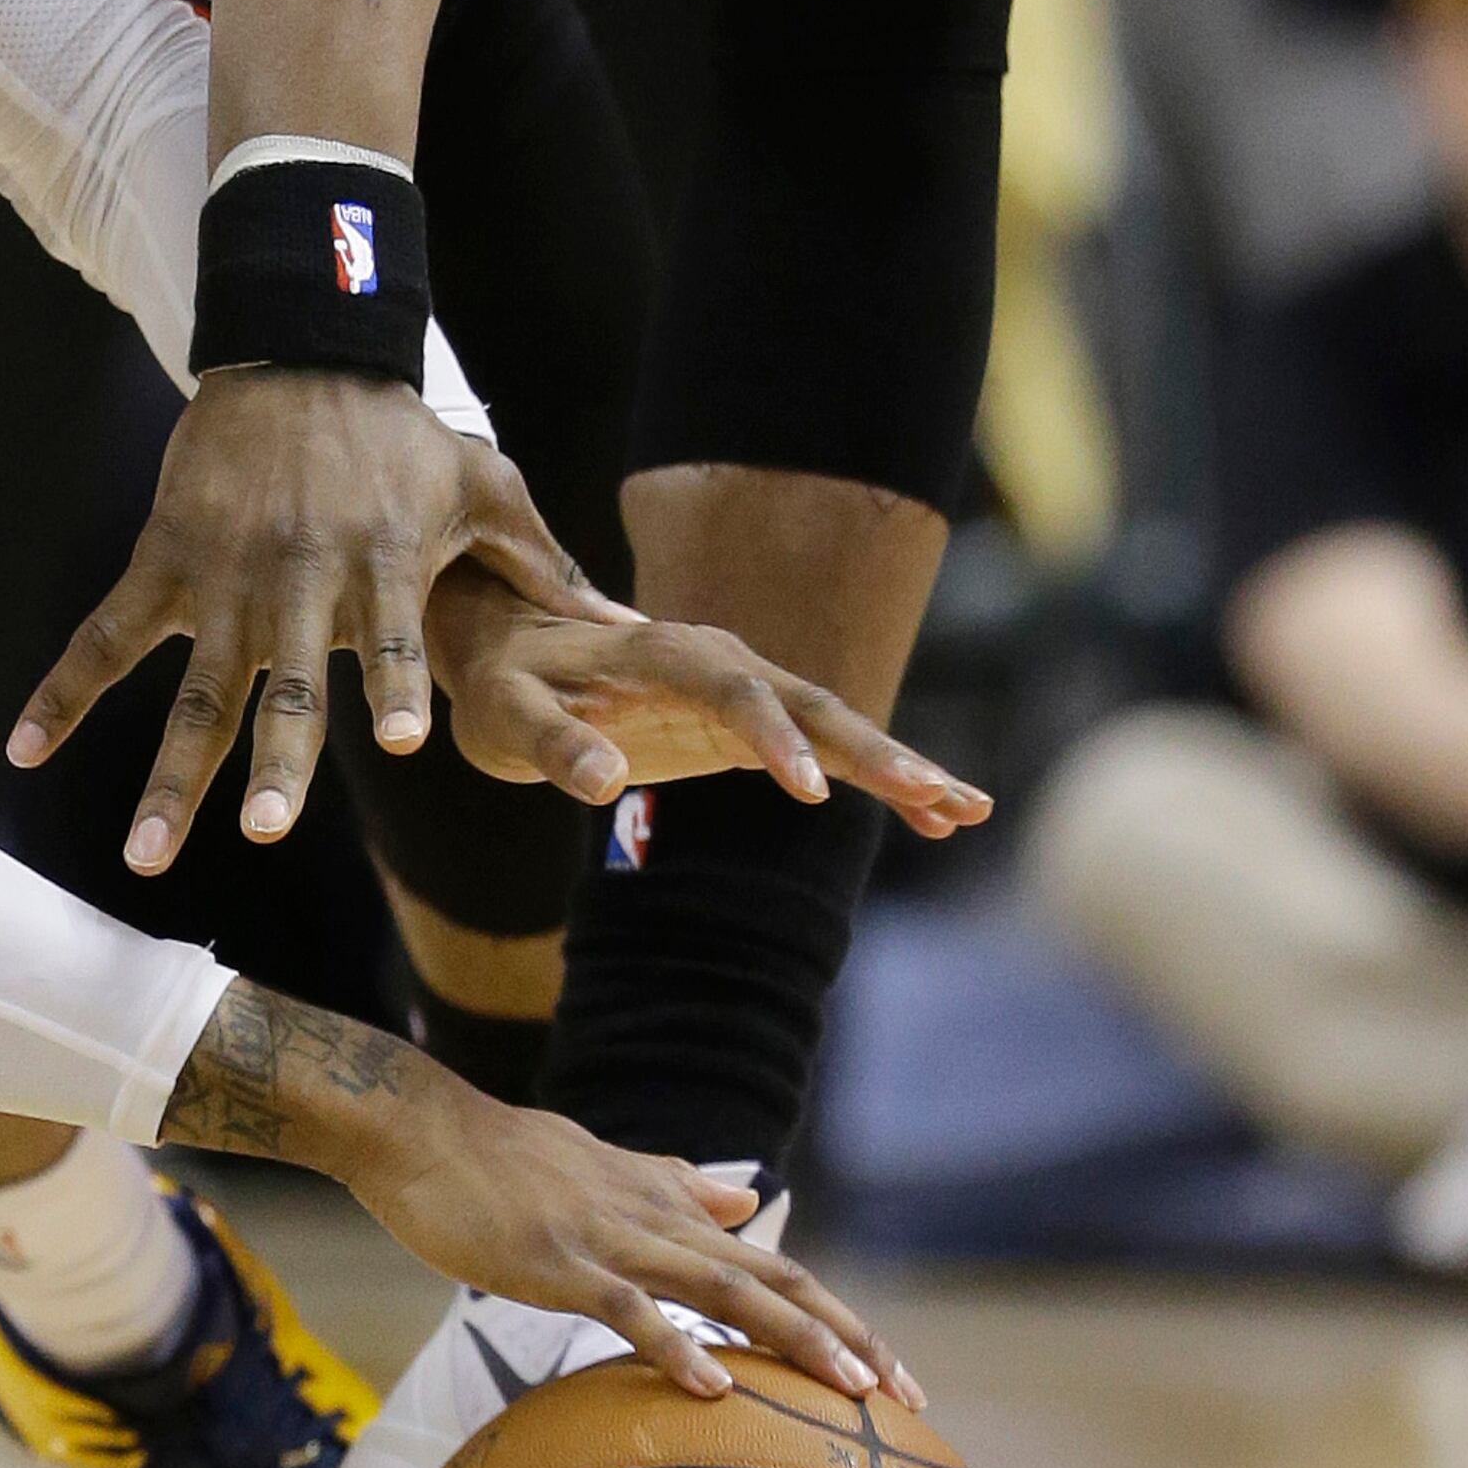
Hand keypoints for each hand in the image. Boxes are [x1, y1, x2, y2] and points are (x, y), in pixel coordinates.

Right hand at [11, 371, 617, 870]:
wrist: (297, 353)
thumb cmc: (397, 432)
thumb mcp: (481, 482)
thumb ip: (542, 562)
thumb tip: (623, 622)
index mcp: (380, 561)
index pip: (392, 632)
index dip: (394, 680)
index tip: (400, 738)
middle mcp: (299, 577)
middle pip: (285, 683)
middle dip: (275, 759)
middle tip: (267, 831)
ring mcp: (222, 575)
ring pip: (193, 687)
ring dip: (172, 771)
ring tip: (148, 850)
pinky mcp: (165, 559)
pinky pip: (107, 636)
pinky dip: (63, 691)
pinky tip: (24, 747)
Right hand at [161, 980, 910, 1406]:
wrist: (417, 1128)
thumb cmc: (497, 1156)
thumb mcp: (599, 1163)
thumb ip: (674, 1183)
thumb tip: (745, 1201)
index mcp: (667, 1206)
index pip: (774, 1267)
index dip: (839, 1317)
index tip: (892, 1374)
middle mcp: (656, 1219)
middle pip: (773, 1281)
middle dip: (848, 1338)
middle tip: (907, 1399)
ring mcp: (610, 1240)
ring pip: (723, 1291)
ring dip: (794, 1340)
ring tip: (851, 1390)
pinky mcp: (559, 1262)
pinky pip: (629, 1310)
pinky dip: (677, 1347)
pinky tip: (715, 1388)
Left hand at [426, 555, 988, 839]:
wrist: (506, 649)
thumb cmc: (501, 686)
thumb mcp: (505, 716)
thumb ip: (550, 744)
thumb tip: (603, 777)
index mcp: (665, 655)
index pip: (734, 692)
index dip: (776, 739)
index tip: (815, 794)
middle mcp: (719, 662)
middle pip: (810, 706)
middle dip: (875, 752)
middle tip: (941, 798)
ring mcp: (742, 690)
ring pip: (834, 725)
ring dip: (898, 765)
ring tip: (966, 809)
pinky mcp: (748, 725)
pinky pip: (827, 750)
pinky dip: (880, 778)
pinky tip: (938, 817)